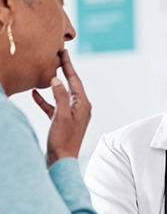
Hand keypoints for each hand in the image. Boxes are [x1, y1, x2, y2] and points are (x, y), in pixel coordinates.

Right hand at [32, 50, 91, 166]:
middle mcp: (80, 107)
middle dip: (64, 71)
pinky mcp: (63, 121)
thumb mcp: (61, 115)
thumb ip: (60, 96)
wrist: (62, 161)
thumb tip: (57, 80)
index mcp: (83, 104)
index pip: (75, 80)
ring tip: (47, 71)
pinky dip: (45, 100)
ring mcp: (72, 114)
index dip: (69, 66)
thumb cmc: (63, 139)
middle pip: (71, 85)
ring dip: (53, 85)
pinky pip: (54, 106)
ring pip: (61, 94)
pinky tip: (35, 93)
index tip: (64, 52)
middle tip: (58, 56)